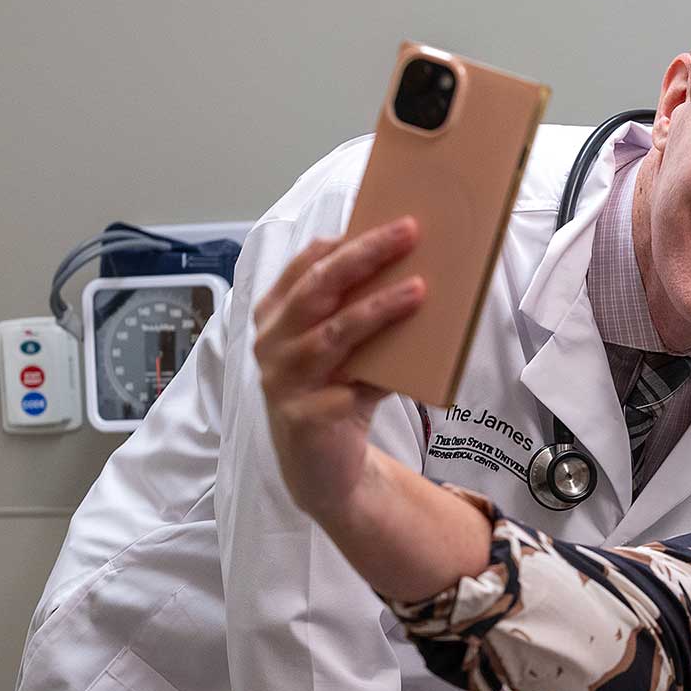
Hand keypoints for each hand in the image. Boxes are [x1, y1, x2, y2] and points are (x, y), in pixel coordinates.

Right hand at [254, 217, 425, 525]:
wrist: (321, 472)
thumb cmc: (334, 396)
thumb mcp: (342, 351)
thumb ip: (357, 316)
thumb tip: (413, 276)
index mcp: (276, 318)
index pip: (305, 267)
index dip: (343, 241)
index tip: (385, 219)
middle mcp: (272, 345)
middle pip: (317, 289)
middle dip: (363, 256)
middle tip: (408, 232)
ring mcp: (283, 381)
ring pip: (333, 334)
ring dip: (378, 309)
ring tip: (419, 289)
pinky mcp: (304, 418)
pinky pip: (346, 390)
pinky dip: (376, 376)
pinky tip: (407, 368)